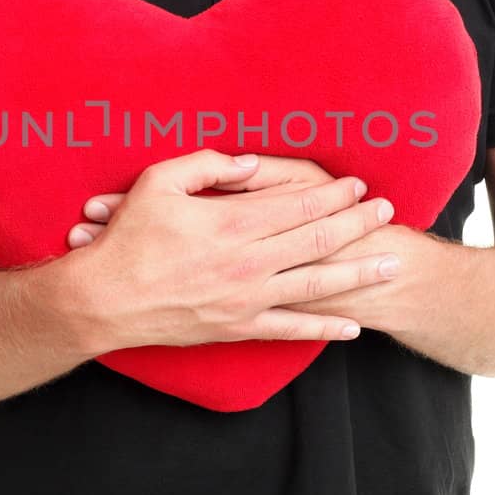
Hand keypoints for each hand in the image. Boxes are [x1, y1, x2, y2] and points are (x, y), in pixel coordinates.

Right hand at [66, 149, 396, 349]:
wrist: (103, 301)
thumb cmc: (126, 238)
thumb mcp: (158, 182)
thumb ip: (207, 165)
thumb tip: (250, 164)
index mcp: (232, 222)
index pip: (300, 204)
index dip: (334, 193)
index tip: (358, 184)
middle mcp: (248, 262)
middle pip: (318, 239)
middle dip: (358, 224)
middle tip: (388, 211)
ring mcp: (247, 299)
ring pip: (317, 284)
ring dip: (358, 272)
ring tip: (391, 263)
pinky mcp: (238, 328)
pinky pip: (291, 330)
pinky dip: (325, 328)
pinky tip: (353, 327)